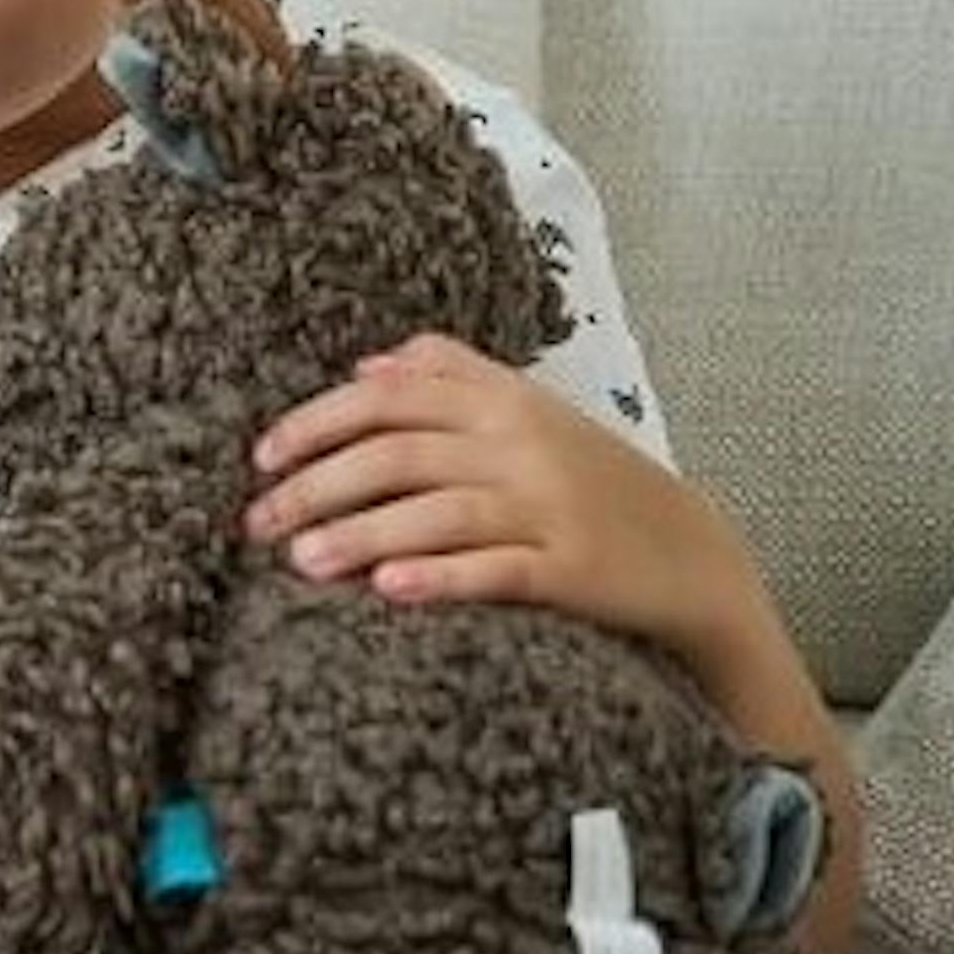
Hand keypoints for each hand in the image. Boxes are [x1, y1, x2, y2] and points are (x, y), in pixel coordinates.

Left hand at [246, 331, 726, 644]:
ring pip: (437, 511)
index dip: (315, 423)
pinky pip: (498, 569)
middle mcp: (521, 445)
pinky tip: (388, 588)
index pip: (388, 397)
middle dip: (315, 487)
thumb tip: (364, 366)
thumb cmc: (590, 476)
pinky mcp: (576, 571)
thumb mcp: (530, 407)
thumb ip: (451, 373)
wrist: (694, 551)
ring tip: (301, 562)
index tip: (262, 457)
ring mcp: (550, 507)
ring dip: (360, 534)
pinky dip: (439, 575)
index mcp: (502, 399)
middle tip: (259, 522)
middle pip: (396, 455)